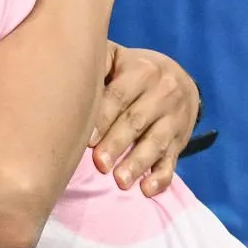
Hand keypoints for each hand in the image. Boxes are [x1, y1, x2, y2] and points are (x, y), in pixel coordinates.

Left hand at [89, 43, 200, 195]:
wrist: (180, 80)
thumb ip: (98, 61)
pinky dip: (161, 177)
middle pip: (136, 121)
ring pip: (155, 142)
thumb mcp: (120, 58)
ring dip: (137, 163)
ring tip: (120, 182)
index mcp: (142, 71)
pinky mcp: (180, 141)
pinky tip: (147, 190)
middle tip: (99, 163)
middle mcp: (163, 93)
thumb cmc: (136, 71)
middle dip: (117, 143)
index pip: (119, 96)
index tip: (87, 139)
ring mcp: (174, 119)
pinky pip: (172, 161)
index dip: (103, 118)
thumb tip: (67, 68)